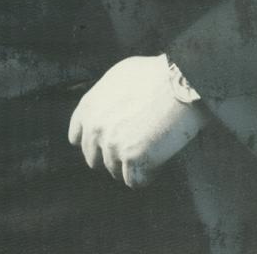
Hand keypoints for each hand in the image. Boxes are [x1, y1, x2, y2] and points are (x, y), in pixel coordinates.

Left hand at [67, 55, 210, 187]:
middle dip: (110, 157)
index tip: (106, 144)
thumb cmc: (154, 75)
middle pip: (93, 158)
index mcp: (88, 107)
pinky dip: (144, 178)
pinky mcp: (133, 158)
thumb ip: (105, 99)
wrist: (178, 83)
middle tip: (131, 151)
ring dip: (129, 167)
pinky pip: (134, 181)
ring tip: (148, 155)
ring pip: (114, 171)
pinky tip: (155, 166)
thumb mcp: (116, 79)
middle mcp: (95, 128)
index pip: (77, 137)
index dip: (93, 143)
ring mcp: (112, 145)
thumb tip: (109, 110)